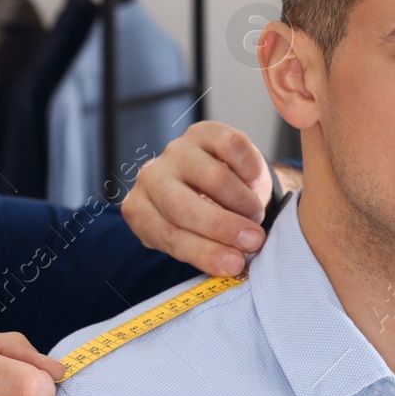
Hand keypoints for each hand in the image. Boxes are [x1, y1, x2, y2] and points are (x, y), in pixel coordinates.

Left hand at [123, 121, 272, 276]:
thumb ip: (209, 250)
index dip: (204, 252)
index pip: (168, 235)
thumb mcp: (197, 240)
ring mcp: (176, 151)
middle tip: (254, 241)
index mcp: (140, 211)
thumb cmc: (204, 218)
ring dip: (243, 203)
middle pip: (183, 206)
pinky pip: (233, 148)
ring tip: (254, 215)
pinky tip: (252, 183)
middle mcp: (151, 178)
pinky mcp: (204, 131)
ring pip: (213, 178)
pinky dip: (250, 170)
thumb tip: (234, 262)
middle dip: (223, 227)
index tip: (235, 264)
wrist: (219, 183)